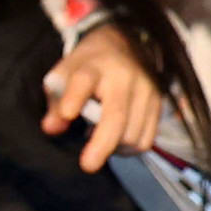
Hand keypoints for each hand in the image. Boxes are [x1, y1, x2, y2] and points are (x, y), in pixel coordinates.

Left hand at [44, 24, 167, 171]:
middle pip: (116, 116)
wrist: (126, 45)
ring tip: (100, 139)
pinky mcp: (159, 104)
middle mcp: (124, 77)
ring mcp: (146, 90)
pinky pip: (146, 138)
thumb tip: (51, 128)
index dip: (74, 97)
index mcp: (94, 66)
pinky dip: (130, 148)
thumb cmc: (88, 65)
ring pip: (132, 133)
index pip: (84, 80)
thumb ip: (56, 101)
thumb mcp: (65, 75)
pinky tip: (117, 139)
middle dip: (102, 144)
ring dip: (114, 147)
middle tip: (87, 165)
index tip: (66, 113)